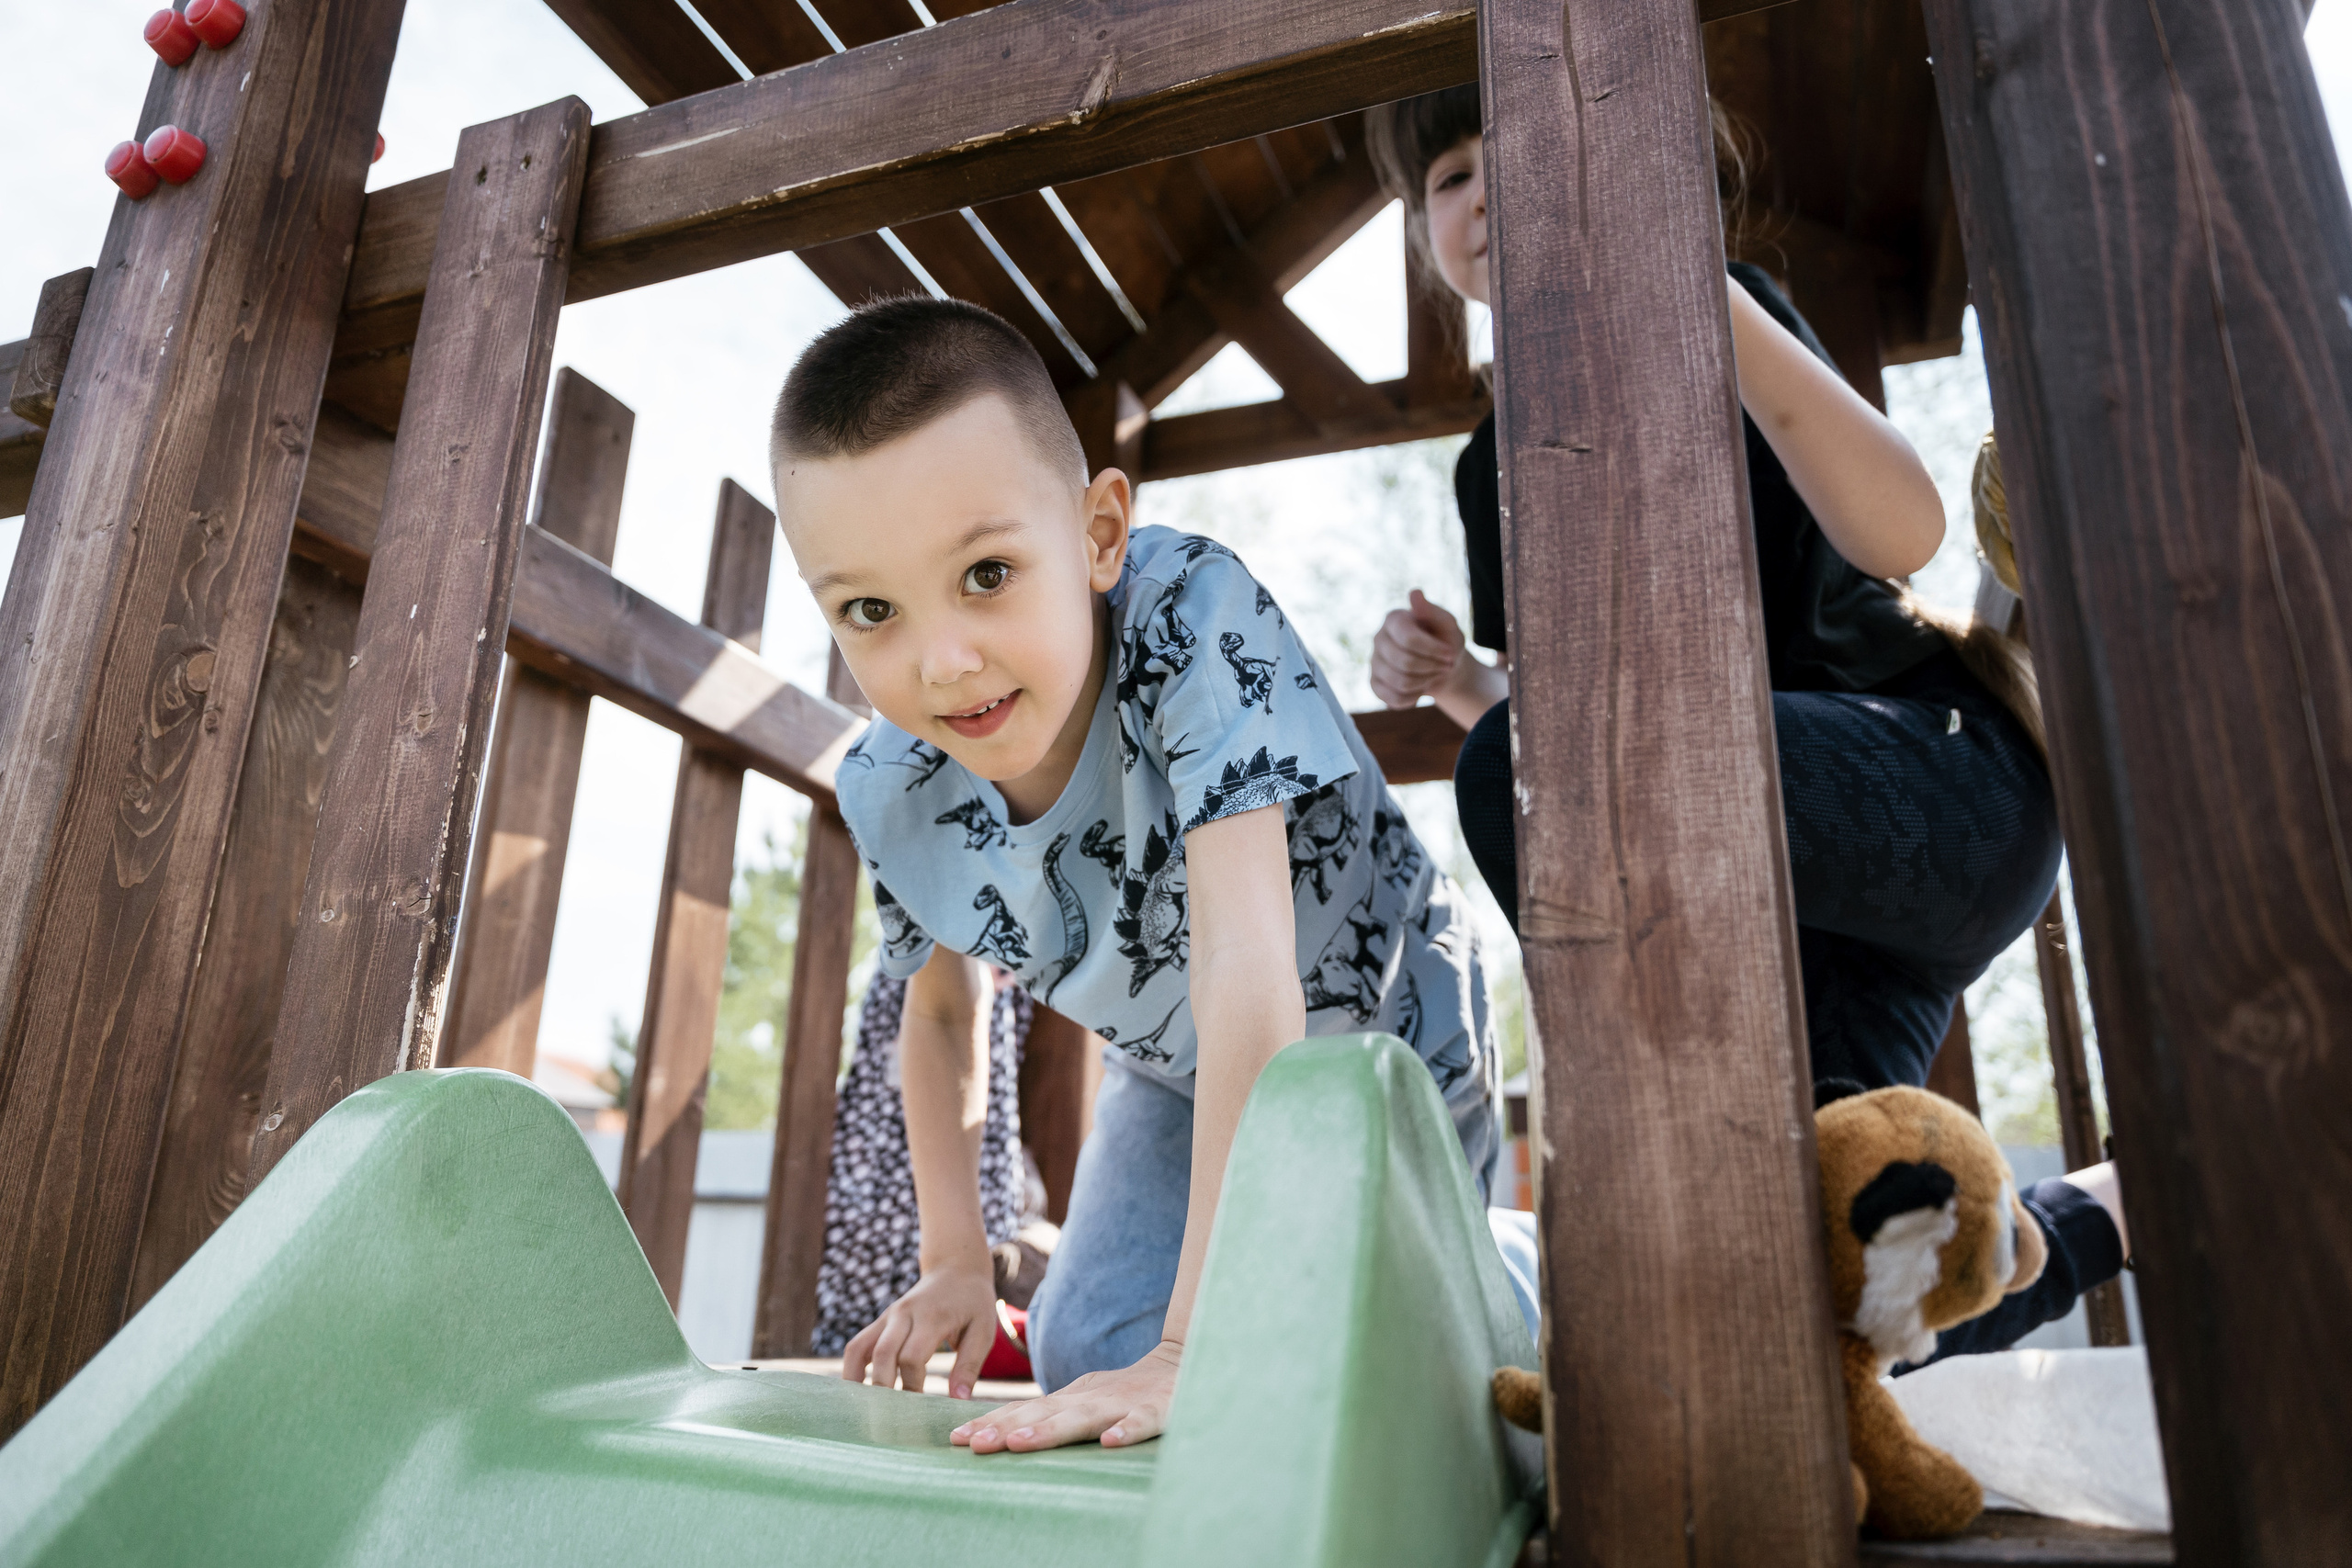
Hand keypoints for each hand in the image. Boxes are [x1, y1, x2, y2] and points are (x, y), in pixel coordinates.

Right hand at [842, 1262, 998, 1399]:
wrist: (956, 1267)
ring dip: (857, 1381)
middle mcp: (904, 1313)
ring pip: (859, 1348)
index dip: (912, 1387)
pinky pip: (857, 1345)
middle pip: (882, 1354)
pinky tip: (856, 1394)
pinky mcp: (881, 1322)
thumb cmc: (973, 1303)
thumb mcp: (983, 1330)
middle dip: (883, 1390)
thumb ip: (970, 1364)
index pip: (912, 1356)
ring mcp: (888, 1316)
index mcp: (932, 1316)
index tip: (919, 1412)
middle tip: (887, 1422)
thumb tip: (957, 1400)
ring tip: (862, 1412)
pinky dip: (851, 1370)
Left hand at [951, 1340, 1182, 1453]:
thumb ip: (1053, 1417)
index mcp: (1071, 1398)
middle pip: (1042, 1414)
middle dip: (1005, 1428)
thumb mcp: (1085, 1401)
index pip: (1024, 1411)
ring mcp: (1122, 1403)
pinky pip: (1141, 1422)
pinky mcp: (1158, 1409)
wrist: (1185, 1361)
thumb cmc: (1127, 1391)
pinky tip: (1109, 1443)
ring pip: (1082, 1418)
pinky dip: (1126, 1430)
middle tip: (972, 1444)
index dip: (992, 1423)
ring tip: (1018, 1444)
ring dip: (1050, 1431)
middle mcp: (1090, 1399)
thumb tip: (1006, 1435)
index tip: (957, 1439)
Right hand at [1370, 589, 1466, 708]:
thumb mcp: (1447, 625)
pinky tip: (1420, 687)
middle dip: (1432, 668)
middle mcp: (1378, 638)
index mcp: (1394, 619)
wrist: (1442, 665)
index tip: (1451, 653)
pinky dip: (1414, 698)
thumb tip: (1414, 594)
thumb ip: (1432, 611)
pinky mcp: (1374, 683)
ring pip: (1400, 682)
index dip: (1433, 650)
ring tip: (1434, 674)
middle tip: (1446, 666)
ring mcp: (1374, 662)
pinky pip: (1393, 699)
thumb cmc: (1444, 640)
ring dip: (1426, 683)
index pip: (1408, 638)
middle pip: (1404, 662)